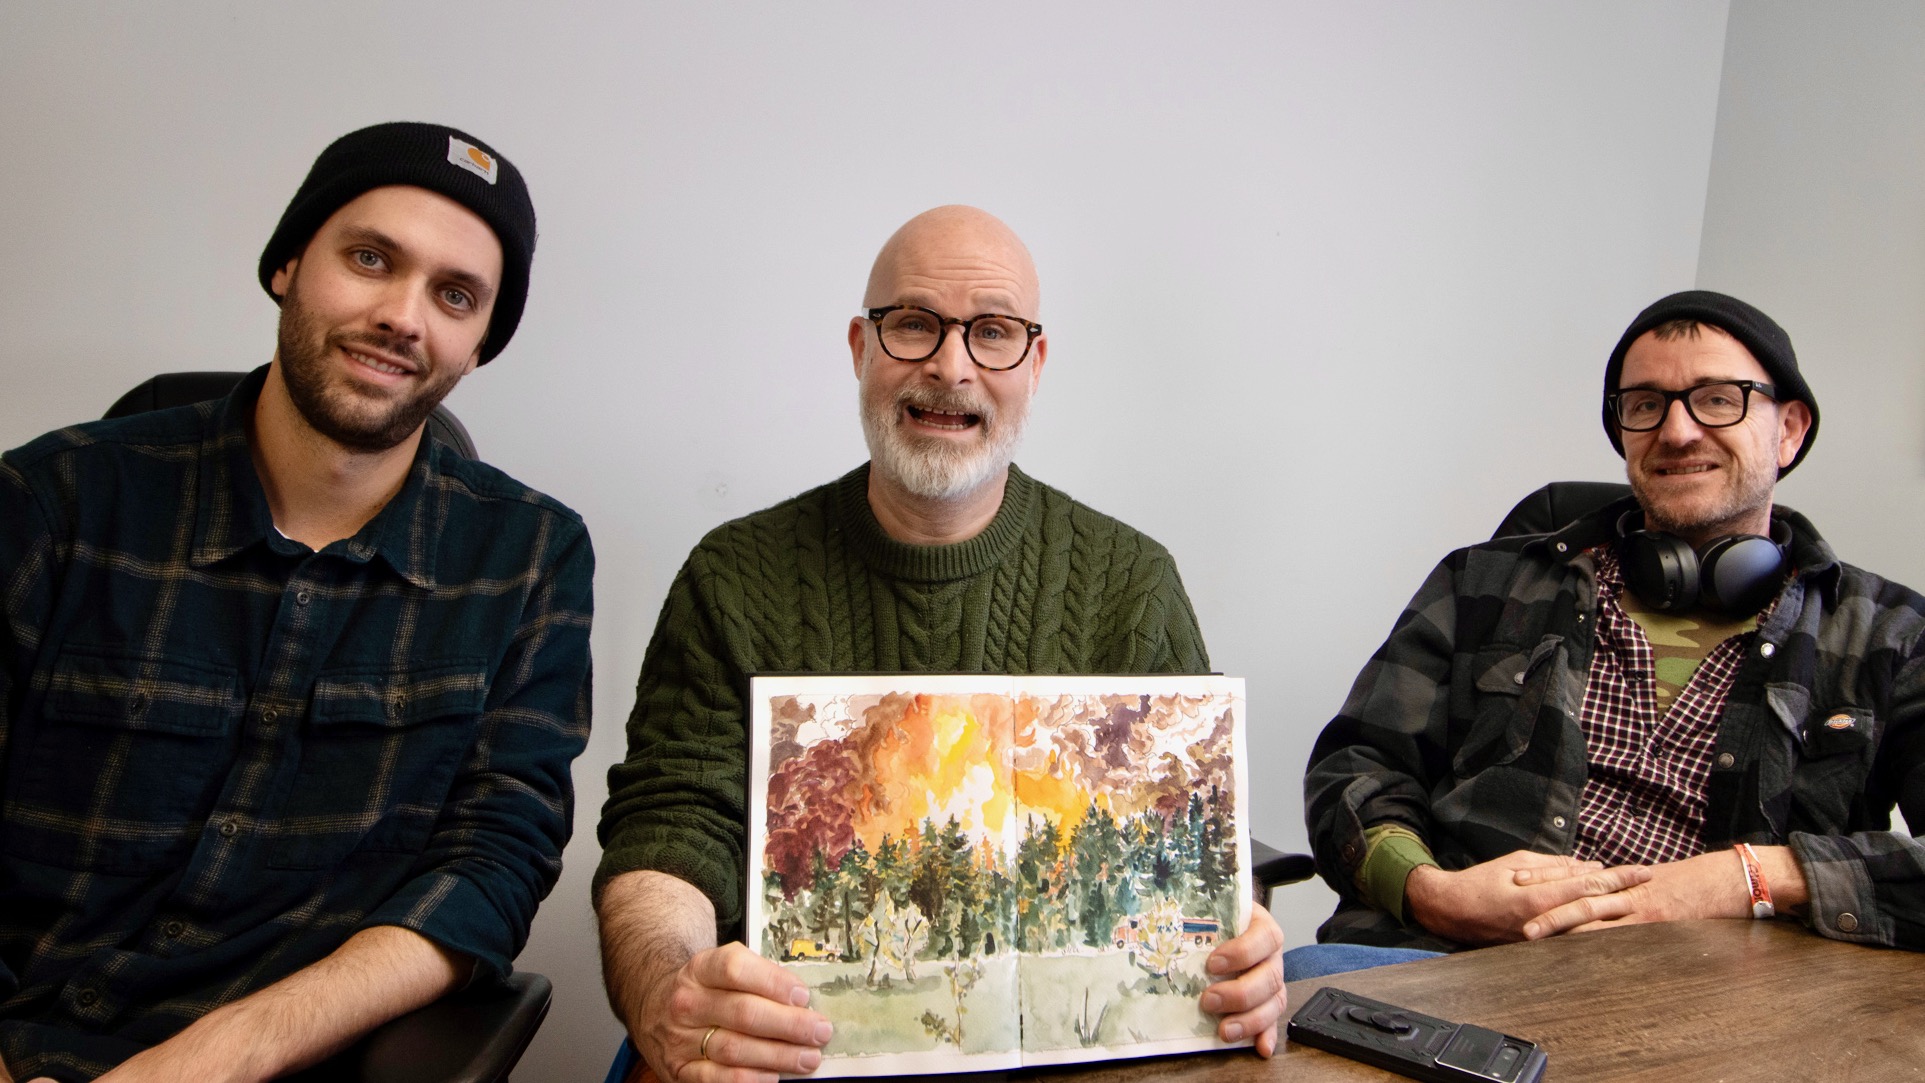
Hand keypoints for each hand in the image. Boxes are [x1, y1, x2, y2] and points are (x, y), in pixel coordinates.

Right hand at [639, 941, 831, 1082]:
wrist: (656, 1009)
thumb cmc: (705, 989)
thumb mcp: (720, 970)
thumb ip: (757, 978)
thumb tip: (803, 1000)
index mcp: (700, 969)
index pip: (735, 968)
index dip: (773, 982)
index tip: (803, 995)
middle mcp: (687, 1003)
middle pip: (742, 1012)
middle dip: (788, 1024)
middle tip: (819, 1031)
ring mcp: (680, 1039)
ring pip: (735, 1048)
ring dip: (778, 1055)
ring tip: (808, 1057)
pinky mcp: (680, 1069)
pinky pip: (718, 1079)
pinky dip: (750, 1079)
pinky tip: (774, 1077)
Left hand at [1199, 905, 1285, 1056]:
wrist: (1227, 922)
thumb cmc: (1216, 919)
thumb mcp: (1210, 909)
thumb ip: (1194, 913)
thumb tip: (1153, 917)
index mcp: (1262, 928)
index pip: (1264, 938)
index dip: (1242, 952)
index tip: (1213, 963)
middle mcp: (1272, 956)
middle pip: (1270, 977)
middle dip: (1240, 994)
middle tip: (1209, 1000)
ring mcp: (1272, 981)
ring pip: (1274, 1003)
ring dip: (1250, 1020)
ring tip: (1225, 1030)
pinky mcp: (1268, 1003)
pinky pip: (1273, 1021)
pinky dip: (1267, 1035)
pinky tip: (1260, 1047)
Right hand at [1406, 850, 1652, 945]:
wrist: (1453, 911)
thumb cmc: (1482, 881)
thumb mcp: (1517, 862)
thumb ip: (1554, 865)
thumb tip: (1587, 866)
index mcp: (1540, 896)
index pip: (1589, 884)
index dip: (1619, 877)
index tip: (1642, 871)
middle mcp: (1546, 920)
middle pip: (1596, 907)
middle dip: (1626, 895)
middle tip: (1651, 886)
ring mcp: (1543, 937)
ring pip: (1588, 925)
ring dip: (1613, 914)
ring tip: (1638, 904)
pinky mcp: (1539, 946)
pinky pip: (1572, 934)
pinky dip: (1592, 926)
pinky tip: (1608, 921)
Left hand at [1524, 847, 1797, 937]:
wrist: (1724, 879)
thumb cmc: (1688, 883)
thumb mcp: (1648, 881)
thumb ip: (1621, 888)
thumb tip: (1596, 893)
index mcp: (1619, 878)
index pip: (1573, 876)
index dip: (1544, 877)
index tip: (1517, 878)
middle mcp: (1622, 889)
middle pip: (1572, 893)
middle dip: (1540, 902)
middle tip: (1510, 908)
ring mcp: (1636, 906)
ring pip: (1588, 912)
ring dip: (1556, 923)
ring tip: (1528, 934)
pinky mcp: (1652, 922)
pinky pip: (1619, 933)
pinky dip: (1595, 942)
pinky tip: (1574, 952)